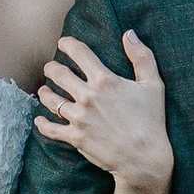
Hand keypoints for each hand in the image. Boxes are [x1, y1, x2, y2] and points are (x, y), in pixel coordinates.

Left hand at [35, 30, 169, 193]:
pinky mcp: (75, 137)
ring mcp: (79, 117)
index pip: (79, 52)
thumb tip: (129, 33)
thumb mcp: (153, 85)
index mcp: (105, 80)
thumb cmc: (152, 122)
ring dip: (44, 92)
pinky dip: (42, 123)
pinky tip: (40, 119)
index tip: (63, 43)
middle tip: (51, 68)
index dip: (67, 44)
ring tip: (44, 90)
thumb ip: (142, 56)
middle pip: (58, 73)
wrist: (144, 159)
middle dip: (51, 68)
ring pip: (49, 99)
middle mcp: (88, 96)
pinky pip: (49, 128)